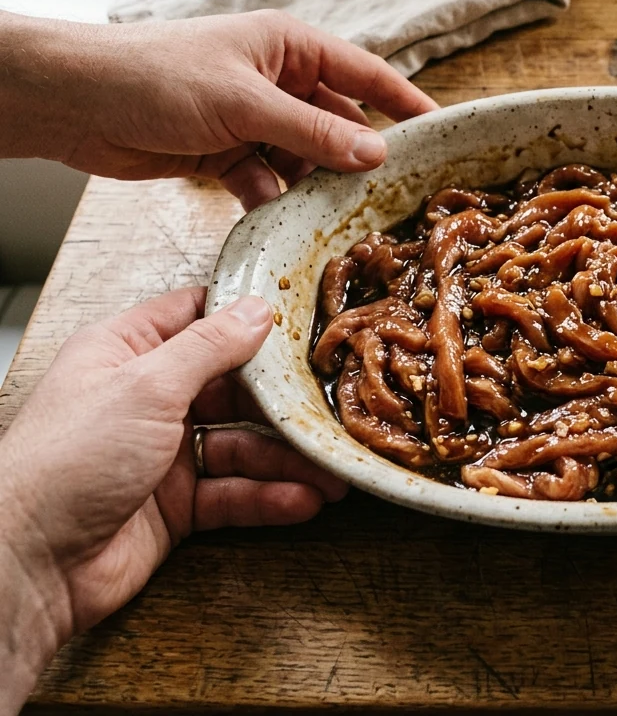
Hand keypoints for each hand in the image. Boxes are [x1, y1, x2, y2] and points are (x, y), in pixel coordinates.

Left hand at [0, 10, 437, 208]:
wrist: (76, 102)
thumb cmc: (158, 75)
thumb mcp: (245, 102)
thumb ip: (313, 131)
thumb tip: (376, 155)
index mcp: (290, 47)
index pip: (367, 76)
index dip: (407, 104)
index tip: (444, 134)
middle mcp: (279, 81)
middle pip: (340, 126)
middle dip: (361, 161)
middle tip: (395, 199)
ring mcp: (255, 120)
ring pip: (308, 161)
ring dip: (318, 189)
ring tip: (342, 222)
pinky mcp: (230, 155)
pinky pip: (271, 183)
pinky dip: (277, 202)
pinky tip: (284, 224)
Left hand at [0, 288, 346, 686]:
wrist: (28, 561)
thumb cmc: (66, 460)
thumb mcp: (147, 385)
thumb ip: (210, 347)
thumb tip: (257, 310)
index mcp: (128, 353)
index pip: (196, 318)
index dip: (246, 317)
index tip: (300, 320)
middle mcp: (148, 399)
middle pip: (232, 388)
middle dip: (281, 403)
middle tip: (327, 407)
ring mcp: (162, 453)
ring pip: (241, 446)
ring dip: (286, 459)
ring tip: (331, 470)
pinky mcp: (175, 505)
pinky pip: (233, 493)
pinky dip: (268, 496)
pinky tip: (303, 499)